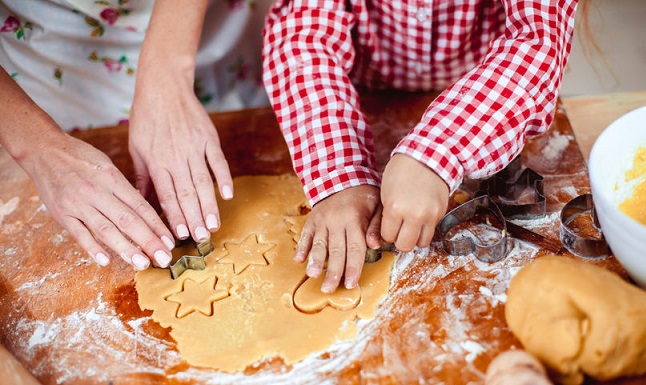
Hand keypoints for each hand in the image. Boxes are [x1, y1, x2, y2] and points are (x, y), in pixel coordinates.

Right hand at [21, 134, 174, 268]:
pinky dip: (92, 248)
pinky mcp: (62, 213)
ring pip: (106, 229)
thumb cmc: (80, 157)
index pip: (140, 206)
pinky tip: (105, 260)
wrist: (44, 150)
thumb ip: (124, 188)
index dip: (156, 225)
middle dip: (148, 241)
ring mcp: (79, 204)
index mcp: (113, 179)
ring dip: (126, 249)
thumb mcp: (108, 166)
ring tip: (142, 263)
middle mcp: (98, 192)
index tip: (170, 241)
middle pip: (128, 220)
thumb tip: (145, 211)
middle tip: (164, 258)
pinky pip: (79, 233)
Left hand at [129, 75, 231, 242]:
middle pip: (187, 193)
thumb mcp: (136, 146)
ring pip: (203, 182)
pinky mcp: (209, 138)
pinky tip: (228, 195)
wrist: (163, 86)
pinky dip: (224, 178)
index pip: (166, 194)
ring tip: (214, 225)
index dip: (174, 216)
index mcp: (156, 161)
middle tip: (202, 239)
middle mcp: (176, 157)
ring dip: (209, 205)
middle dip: (194, 218)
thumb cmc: (146, 117)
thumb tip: (141, 201)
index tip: (180, 235)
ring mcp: (195, 147)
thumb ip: (142, 175)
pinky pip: (218, 161)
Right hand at [296, 185, 381, 292]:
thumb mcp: (377, 206)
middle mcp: (336, 220)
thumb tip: (374, 245)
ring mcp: (322, 220)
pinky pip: (306, 234)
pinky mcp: (312, 219)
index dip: (353, 267)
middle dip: (333, 271)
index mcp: (354, 219)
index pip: (355, 248)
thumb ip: (376, 226)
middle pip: (335, 250)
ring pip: (319, 243)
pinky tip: (298, 259)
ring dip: (315, 261)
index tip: (351, 284)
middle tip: (329, 289)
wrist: (342, 176)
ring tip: (311, 275)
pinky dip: (302, 247)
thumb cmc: (364, 195)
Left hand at [380, 154, 449, 250]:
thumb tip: (386, 235)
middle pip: (405, 246)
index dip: (387, 233)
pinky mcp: (441, 213)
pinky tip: (420, 218)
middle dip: (399, 240)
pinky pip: (432, 231)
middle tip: (399, 230)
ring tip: (411, 226)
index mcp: (395, 208)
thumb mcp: (385, 192)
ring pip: (421, 243)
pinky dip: (425, 229)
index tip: (388, 226)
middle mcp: (414, 215)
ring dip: (414, 238)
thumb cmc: (401, 171)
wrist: (427, 156)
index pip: (388, 237)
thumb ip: (386, 215)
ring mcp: (430, 215)